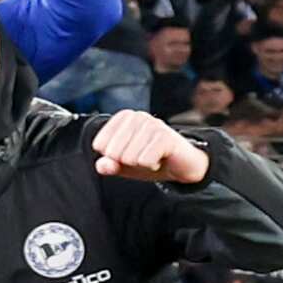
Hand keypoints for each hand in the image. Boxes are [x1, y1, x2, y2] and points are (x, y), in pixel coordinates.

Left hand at [92, 109, 211, 184]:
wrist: (183, 164)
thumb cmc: (150, 160)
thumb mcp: (123, 165)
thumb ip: (108, 165)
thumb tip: (102, 165)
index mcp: (123, 117)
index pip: (99, 145)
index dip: (113, 157)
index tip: (130, 152)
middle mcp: (137, 116)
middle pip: (113, 153)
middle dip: (127, 162)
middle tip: (143, 156)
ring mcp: (152, 124)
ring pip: (128, 158)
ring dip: (141, 164)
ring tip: (153, 156)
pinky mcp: (165, 136)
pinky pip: (144, 161)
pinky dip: (151, 166)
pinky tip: (161, 158)